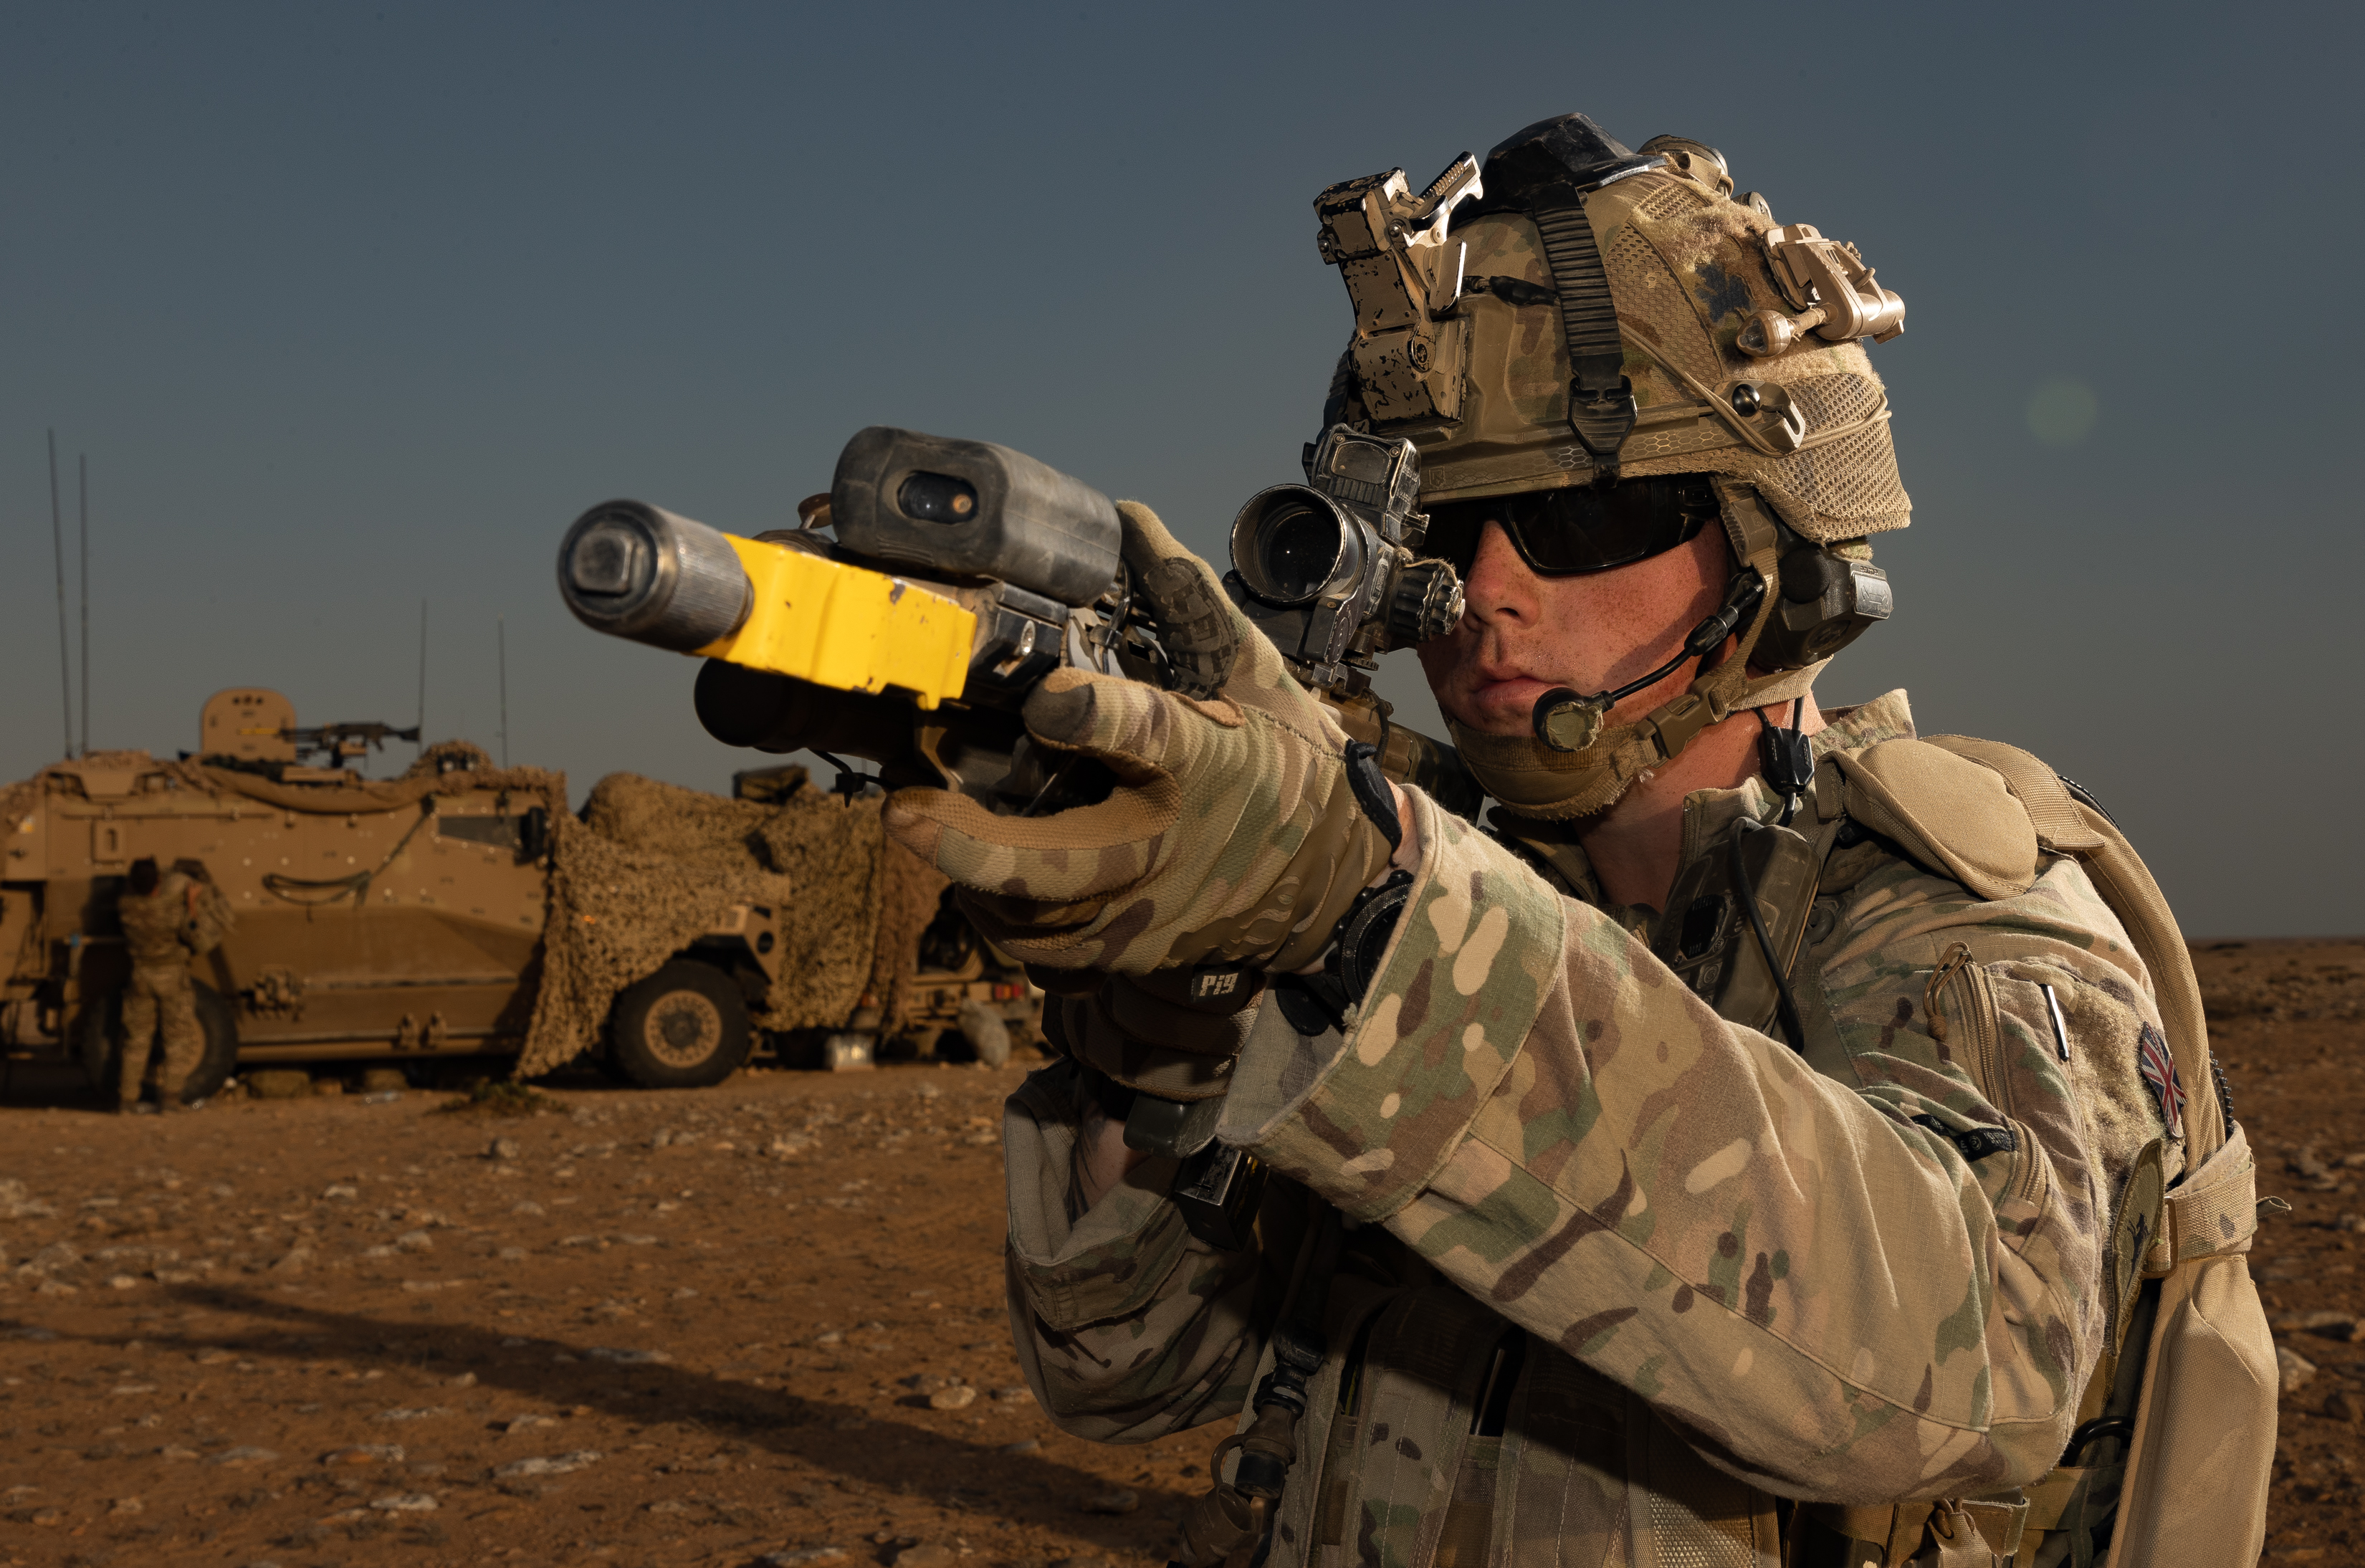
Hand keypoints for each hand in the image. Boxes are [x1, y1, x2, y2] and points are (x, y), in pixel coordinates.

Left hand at [883, 501, 1396, 975]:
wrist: (1340, 880)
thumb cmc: (1290, 764)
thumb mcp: (1253, 671)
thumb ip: (1185, 598)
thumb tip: (1126, 519)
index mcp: (1208, 762)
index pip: (1146, 736)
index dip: (1090, 717)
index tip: (1041, 696)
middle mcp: (1173, 846)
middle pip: (1060, 865)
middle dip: (971, 845)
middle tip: (902, 809)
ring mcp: (1152, 913)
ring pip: (1039, 920)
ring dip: (970, 878)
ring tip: (926, 827)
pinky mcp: (1138, 955)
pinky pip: (1049, 955)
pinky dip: (1002, 922)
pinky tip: (975, 882)